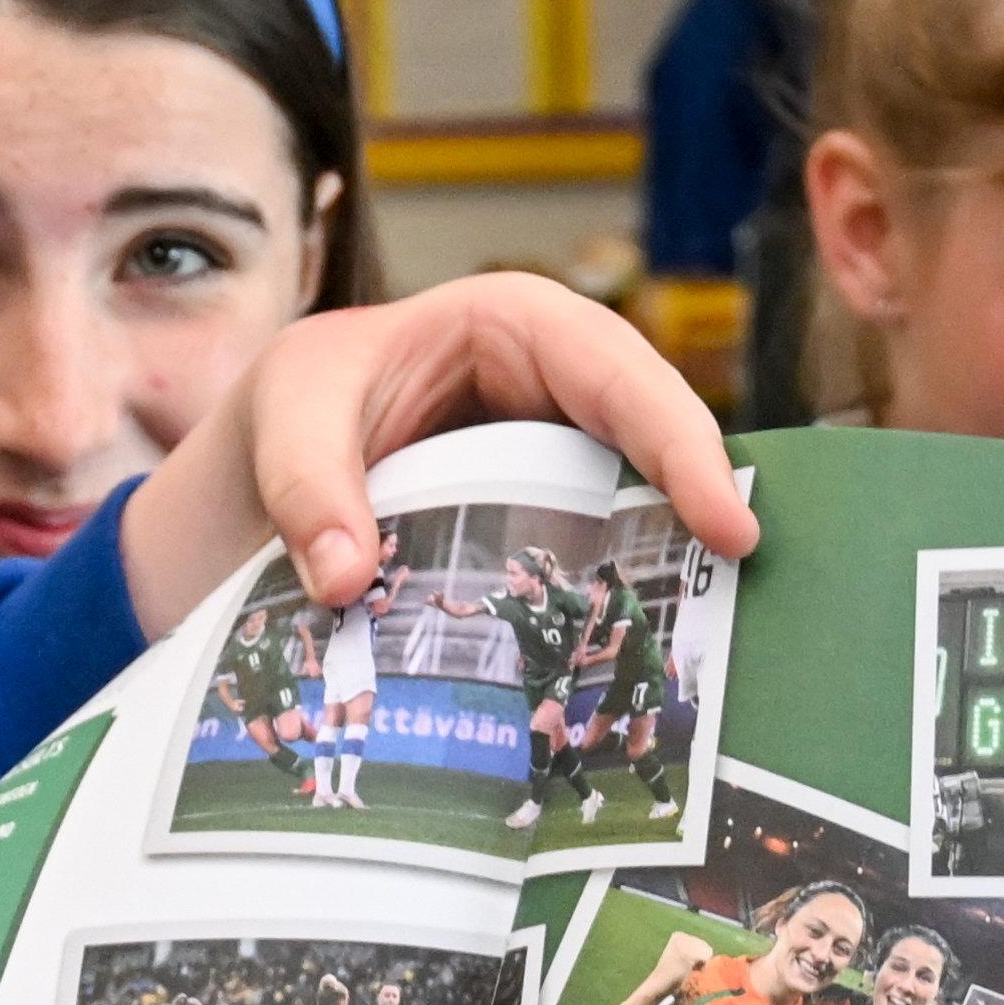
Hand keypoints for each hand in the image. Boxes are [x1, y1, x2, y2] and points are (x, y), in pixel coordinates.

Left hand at [116, 273, 756, 643]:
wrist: (261, 472)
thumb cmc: (291, 405)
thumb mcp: (284, 414)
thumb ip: (307, 482)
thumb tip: (348, 579)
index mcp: (516, 327)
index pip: (618, 374)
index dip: (678, 442)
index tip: (724, 521)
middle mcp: (559, 395)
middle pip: (655, 448)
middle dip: (701, 513)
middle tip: (742, 593)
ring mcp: (560, 469)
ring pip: (639, 514)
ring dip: (667, 574)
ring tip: (709, 643)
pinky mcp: (546, 538)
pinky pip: (596, 569)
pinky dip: (610, 616)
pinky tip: (626, 677)